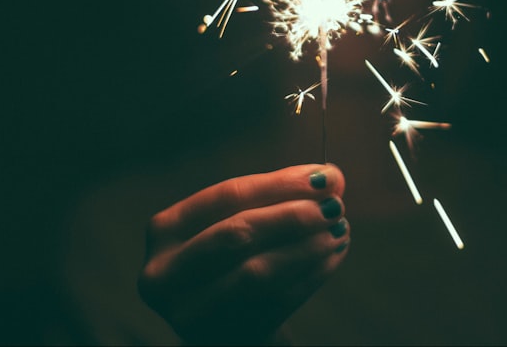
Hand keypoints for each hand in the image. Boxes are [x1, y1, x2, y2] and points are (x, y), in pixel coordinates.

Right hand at [137, 164, 349, 344]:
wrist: (222, 319)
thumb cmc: (231, 256)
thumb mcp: (238, 218)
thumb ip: (279, 194)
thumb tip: (331, 176)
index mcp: (166, 229)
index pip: (228, 196)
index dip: (281, 183)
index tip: (326, 176)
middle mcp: (166, 272)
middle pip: (238, 234)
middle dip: (293, 217)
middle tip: (335, 206)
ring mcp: (191, 312)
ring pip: (259, 273)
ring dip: (308, 248)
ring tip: (340, 230)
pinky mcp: (223, 336)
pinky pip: (277, 302)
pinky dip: (312, 275)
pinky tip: (333, 256)